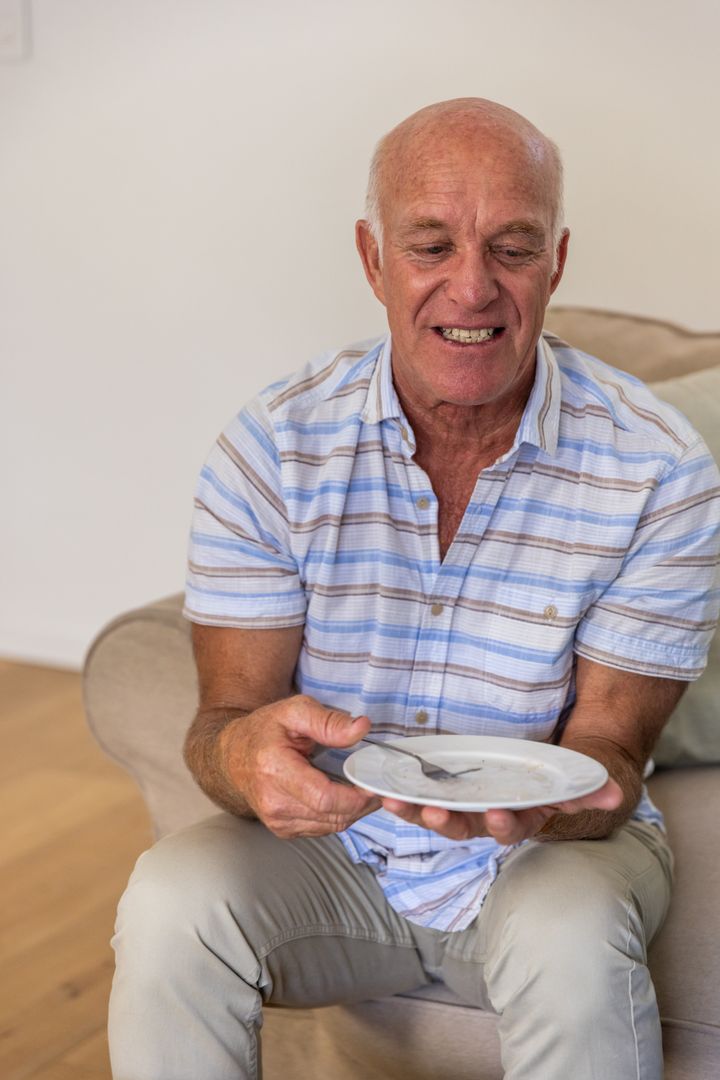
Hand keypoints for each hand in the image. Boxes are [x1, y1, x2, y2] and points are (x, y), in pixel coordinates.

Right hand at [222, 695, 380, 837]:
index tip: (374, 784)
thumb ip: (328, 721)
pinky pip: (322, 829)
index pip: (323, 798)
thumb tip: (361, 728)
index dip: (355, 796)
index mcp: (274, 770)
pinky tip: (342, 797)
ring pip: (331, 826)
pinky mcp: (282, 830)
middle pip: (331, 816)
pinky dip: (338, 815)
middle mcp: (273, 802)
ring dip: (353, 811)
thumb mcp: (294, 711)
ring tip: (362, 789)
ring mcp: (276, 820)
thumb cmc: (264, 731)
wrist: (232, 756)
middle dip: (362, 804)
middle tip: (378, 785)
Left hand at [379, 777, 623, 844]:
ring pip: (436, 816)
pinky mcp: (442, 795)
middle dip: (448, 822)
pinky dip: (401, 795)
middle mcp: (486, 821)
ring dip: (414, 811)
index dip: (504, 823)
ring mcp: (462, 810)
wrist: (535, 771)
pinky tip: (380, 789)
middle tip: (435, 812)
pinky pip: (419, 799)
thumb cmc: (552, 779)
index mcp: (518, 818)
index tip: (497, 813)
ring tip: (394, 801)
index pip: (511, 827)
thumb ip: (591, 789)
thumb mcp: (572, 782)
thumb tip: (616, 793)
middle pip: (465, 828)